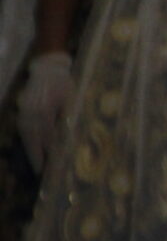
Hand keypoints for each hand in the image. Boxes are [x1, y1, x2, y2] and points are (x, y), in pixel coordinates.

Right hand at [17, 51, 73, 174]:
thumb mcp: (70, 99)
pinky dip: (26, 140)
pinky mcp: (22, 109)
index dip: (50, 150)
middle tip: (40, 172)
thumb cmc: (64, 83)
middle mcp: (31, 111)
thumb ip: (67, 117)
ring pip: (25, 135)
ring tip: (35, 165)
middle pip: (32, 138)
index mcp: (44, 109)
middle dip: (36, 155)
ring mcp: (24, 110)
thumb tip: (68, 138)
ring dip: (29, 150)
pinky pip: (22, 128)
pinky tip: (31, 148)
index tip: (54, 164)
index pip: (48, 135)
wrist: (47, 68)